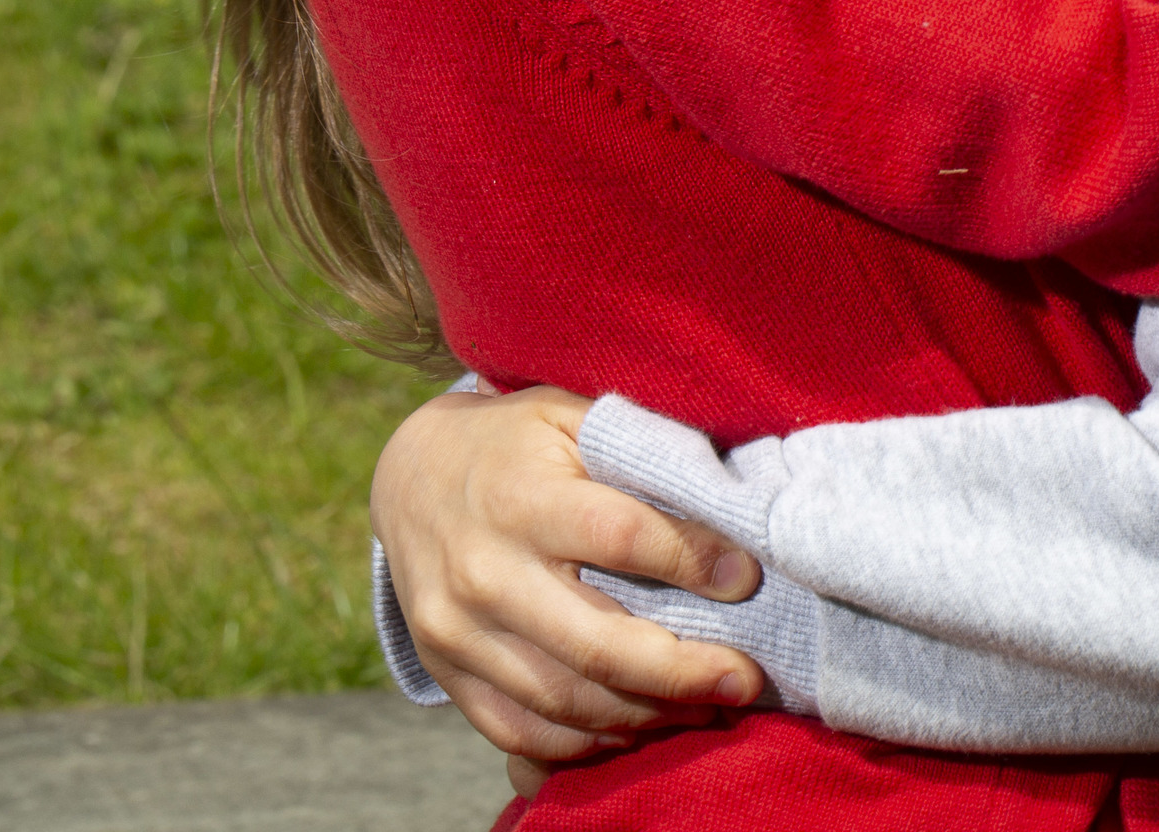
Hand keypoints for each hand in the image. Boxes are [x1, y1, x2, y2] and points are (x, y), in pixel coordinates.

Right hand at [372, 385, 769, 760]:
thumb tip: (729, 495)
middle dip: (682, 672)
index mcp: (521, 498)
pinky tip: (638, 728)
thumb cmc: (514, 443)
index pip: (622, 537)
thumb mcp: (568, 417)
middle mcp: (485, 572)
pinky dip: (585, 741)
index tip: (747, 578)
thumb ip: (638, 451)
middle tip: (746, 680)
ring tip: (707, 708)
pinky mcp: (446, 671)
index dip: (692, 560)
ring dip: (646, 715)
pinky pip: (519, 729)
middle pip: (596, 644)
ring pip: (563, 700)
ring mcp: (459, 632)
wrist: (410, 477)